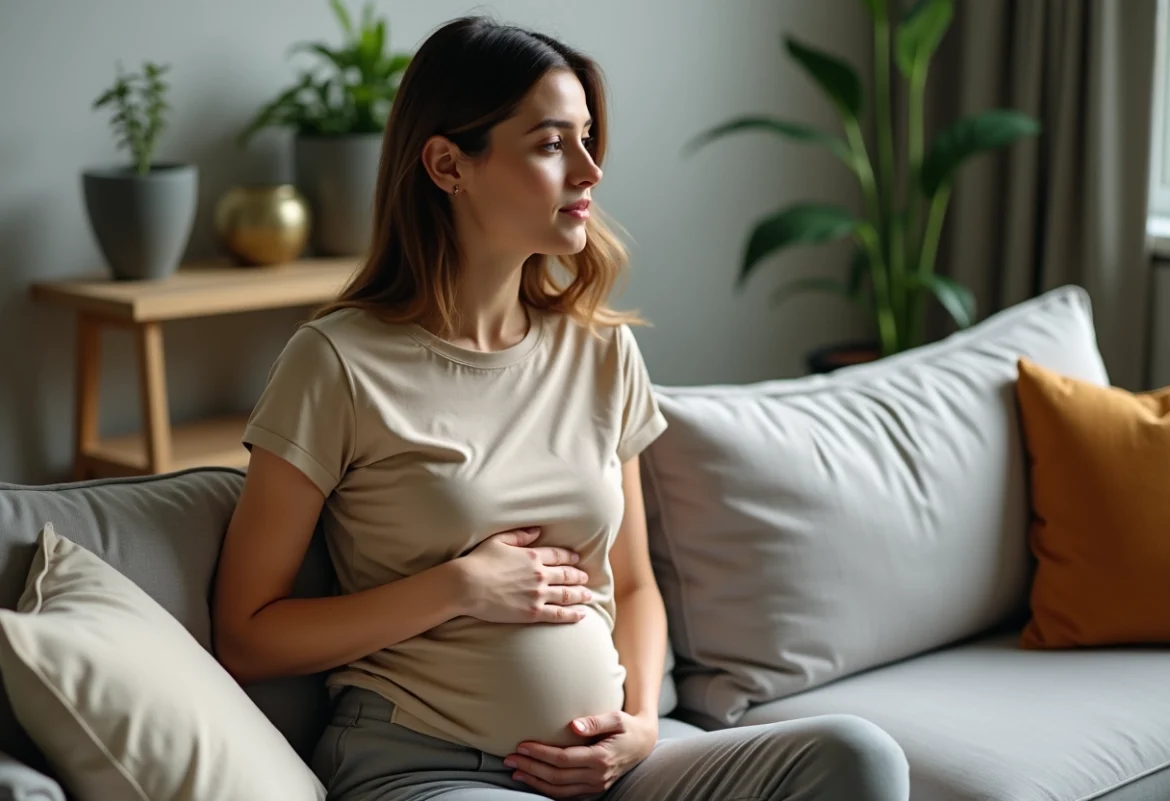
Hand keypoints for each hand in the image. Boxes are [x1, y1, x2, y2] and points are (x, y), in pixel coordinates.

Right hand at [456, 527, 591, 623]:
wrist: (467, 586)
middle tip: (586, 578)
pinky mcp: (533, 613)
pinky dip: (572, 614)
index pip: (558, 555)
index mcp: (532, 556)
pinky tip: (582, 614)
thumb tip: (537, 530)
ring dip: (580, 595)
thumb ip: (520, 535)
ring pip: (567, 594)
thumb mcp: (498, 540)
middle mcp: (540, 574)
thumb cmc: (478, 561)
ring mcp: (538, 594)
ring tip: (589, 596)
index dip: (570, 556)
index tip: (577, 558)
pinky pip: (558, 614)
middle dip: (578, 576)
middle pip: (566, 575)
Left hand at [504, 711, 657, 797]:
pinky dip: (547, 790)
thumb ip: (595, 721)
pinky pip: (566, 795)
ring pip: (559, 790)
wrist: (643, 744)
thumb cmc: (627, 727)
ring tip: (516, 771)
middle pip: (556, 776)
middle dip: (530, 767)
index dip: (540, 753)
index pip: (563, 759)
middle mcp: (597, 777)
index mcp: (601, 759)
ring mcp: (595, 786)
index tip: (522, 745)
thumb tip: (573, 726)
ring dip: (535, 781)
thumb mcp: (616, 718)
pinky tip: (534, 780)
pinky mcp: (593, 790)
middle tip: (509, 758)